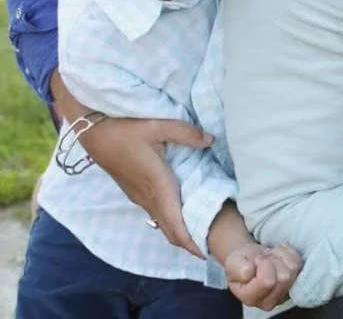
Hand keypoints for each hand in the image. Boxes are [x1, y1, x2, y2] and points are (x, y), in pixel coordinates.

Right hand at [80, 115, 211, 257]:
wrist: (94, 133)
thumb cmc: (125, 129)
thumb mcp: (158, 125)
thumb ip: (186, 133)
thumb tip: (210, 141)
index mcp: (157, 185)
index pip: (174, 223)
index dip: (189, 241)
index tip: (205, 252)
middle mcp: (148, 196)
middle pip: (170, 229)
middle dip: (189, 241)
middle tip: (213, 243)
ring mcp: (139, 196)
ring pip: (163, 222)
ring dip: (181, 230)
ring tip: (204, 229)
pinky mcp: (136, 191)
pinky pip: (157, 212)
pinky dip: (172, 219)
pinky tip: (184, 211)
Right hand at [225, 243, 302, 309]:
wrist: (249, 259)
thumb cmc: (240, 262)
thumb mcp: (232, 263)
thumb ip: (238, 269)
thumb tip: (250, 271)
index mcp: (251, 299)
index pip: (267, 282)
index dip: (263, 264)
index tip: (256, 260)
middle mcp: (269, 301)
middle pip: (283, 277)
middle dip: (273, 259)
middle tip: (264, 257)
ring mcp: (283, 294)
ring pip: (292, 269)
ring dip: (281, 255)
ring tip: (270, 255)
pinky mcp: (294, 283)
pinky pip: (299, 264)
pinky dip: (290, 253)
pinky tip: (279, 252)